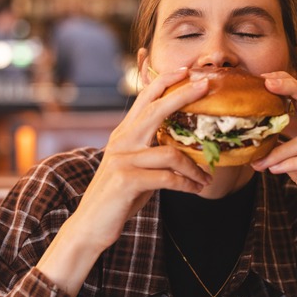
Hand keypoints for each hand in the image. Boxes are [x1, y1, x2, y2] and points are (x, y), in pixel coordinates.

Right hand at [38, 67, 212, 295]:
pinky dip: (187, 184)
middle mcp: (121, 141)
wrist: (90, 226)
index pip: (145, 98)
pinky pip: (168, 178)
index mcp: (123, 133)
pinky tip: (195, 189)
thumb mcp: (134, 167)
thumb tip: (182, 144)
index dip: (165, 81)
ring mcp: (122, 159)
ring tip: (207, 178)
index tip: (186, 70)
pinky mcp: (126, 180)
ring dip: (195, 167)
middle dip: (184, 95)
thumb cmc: (118, 197)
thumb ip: (151, 151)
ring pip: (171, 153)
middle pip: (156, 110)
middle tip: (207, 85)